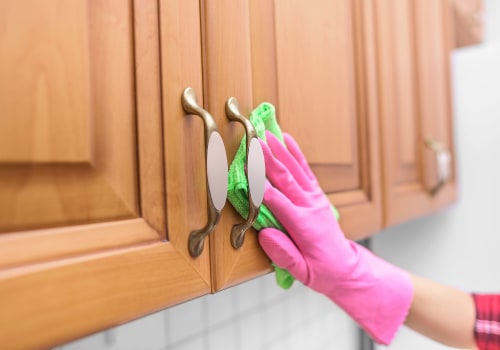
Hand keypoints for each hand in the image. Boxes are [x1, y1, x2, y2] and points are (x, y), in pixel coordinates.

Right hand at [258, 131, 412, 344]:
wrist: (346, 268)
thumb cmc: (321, 271)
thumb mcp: (302, 272)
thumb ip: (283, 254)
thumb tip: (264, 235)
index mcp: (304, 226)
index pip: (278, 202)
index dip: (261, 186)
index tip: (246, 170)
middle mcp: (310, 207)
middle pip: (286, 179)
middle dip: (268, 159)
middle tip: (254, 141)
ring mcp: (315, 198)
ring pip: (295, 170)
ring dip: (280, 151)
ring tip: (266, 133)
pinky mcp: (317, 195)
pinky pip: (306, 171)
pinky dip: (297, 154)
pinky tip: (288, 140)